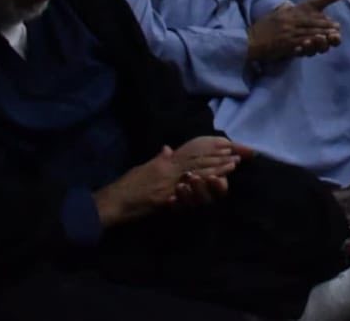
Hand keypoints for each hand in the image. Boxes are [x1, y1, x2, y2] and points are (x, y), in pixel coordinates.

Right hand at [93, 136, 248, 227]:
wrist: (112, 202)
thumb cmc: (126, 187)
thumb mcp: (143, 169)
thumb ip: (158, 160)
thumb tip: (168, 148)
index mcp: (164, 164)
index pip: (192, 156)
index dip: (210, 152)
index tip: (227, 148)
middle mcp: (167, 171)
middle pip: (198, 163)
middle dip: (218, 159)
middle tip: (238, 156)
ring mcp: (165, 185)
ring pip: (195, 175)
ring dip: (215, 170)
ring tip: (233, 166)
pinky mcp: (162, 199)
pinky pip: (185, 192)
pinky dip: (201, 187)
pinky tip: (213, 184)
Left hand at [169, 136, 254, 206]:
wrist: (167, 165)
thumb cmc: (197, 154)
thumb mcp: (213, 145)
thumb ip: (233, 148)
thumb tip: (253, 152)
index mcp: (215, 183)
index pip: (221, 189)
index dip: (217, 185)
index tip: (213, 177)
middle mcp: (204, 194)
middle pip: (207, 199)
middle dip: (201, 189)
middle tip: (194, 178)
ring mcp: (189, 202)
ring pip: (192, 205)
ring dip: (187, 196)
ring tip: (180, 186)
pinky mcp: (176, 206)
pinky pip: (176, 210)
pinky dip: (175, 204)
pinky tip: (171, 199)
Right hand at [247, 0, 343, 62]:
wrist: (249, 41)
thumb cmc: (262, 29)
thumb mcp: (274, 15)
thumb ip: (283, 11)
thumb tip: (287, 5)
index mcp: (290, 11)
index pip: (311, 3)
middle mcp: (290, 19)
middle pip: (313, 20)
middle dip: (327, 24)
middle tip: (338, 27)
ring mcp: (288, 31)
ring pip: (310, 31)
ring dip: (323, 34)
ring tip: (333, 35)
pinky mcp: (285, 43)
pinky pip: (301, 42)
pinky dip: (310, 42)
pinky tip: (318, 42)